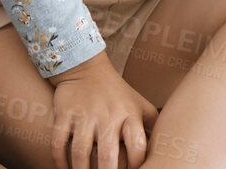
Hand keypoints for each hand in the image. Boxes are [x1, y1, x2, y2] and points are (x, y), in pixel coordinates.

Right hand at [49, 52, 156, 168]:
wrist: (85, 66)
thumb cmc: (116, 92)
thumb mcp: (139, 104)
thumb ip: (154, 126)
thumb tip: (167, 150)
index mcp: (129, 114)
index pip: (137, 147)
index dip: (135, 166)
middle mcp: (108, 114)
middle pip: (108, 155)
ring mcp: (84, 114)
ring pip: (80, 152)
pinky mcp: (64, 112)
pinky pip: (58, 142)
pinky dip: (59, 160)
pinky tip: (63, 168)